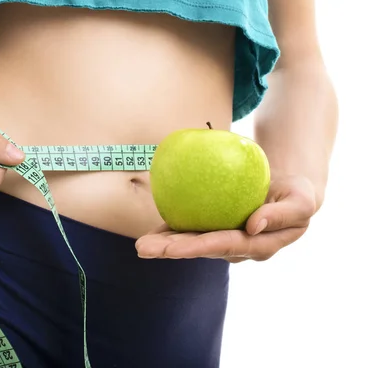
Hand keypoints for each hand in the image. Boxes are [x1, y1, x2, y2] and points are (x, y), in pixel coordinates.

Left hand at [135, 173, 317, 262]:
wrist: (288, 191)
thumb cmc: (297, 194)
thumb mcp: (302, 200)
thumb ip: (283, 215)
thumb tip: (253, 226)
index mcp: (258, 246)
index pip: (225, 245)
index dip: (199, 246)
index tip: (174, 247)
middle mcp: (237, 248)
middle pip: (201, 248)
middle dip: (171, 251)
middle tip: (144, 248)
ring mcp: (224, 240)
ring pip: (191, 243)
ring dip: (164, 245)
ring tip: (141, 246)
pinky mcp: (214, 230)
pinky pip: (190, 230)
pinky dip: (170, 231)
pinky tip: (149, 233)